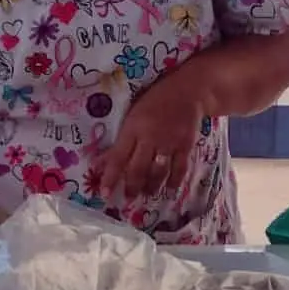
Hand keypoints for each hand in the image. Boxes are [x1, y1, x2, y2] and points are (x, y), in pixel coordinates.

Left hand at [99, 64, 204, 201]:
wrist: (189, 90)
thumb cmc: (155, 101)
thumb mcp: (132, 116)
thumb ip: (119, 142)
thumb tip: (100, 163)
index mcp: (133, 128)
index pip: (118, 157)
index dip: (110, 177)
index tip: (104, 193)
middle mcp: (150, 137)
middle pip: (138, 168)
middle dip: (132, 187)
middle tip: (128, 199)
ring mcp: (170, 142)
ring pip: (158, 171)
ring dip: (151, 187)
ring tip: (146, 196)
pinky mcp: (186, 145)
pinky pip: (179, 168)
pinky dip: (174, 182)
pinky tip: (169, 190)